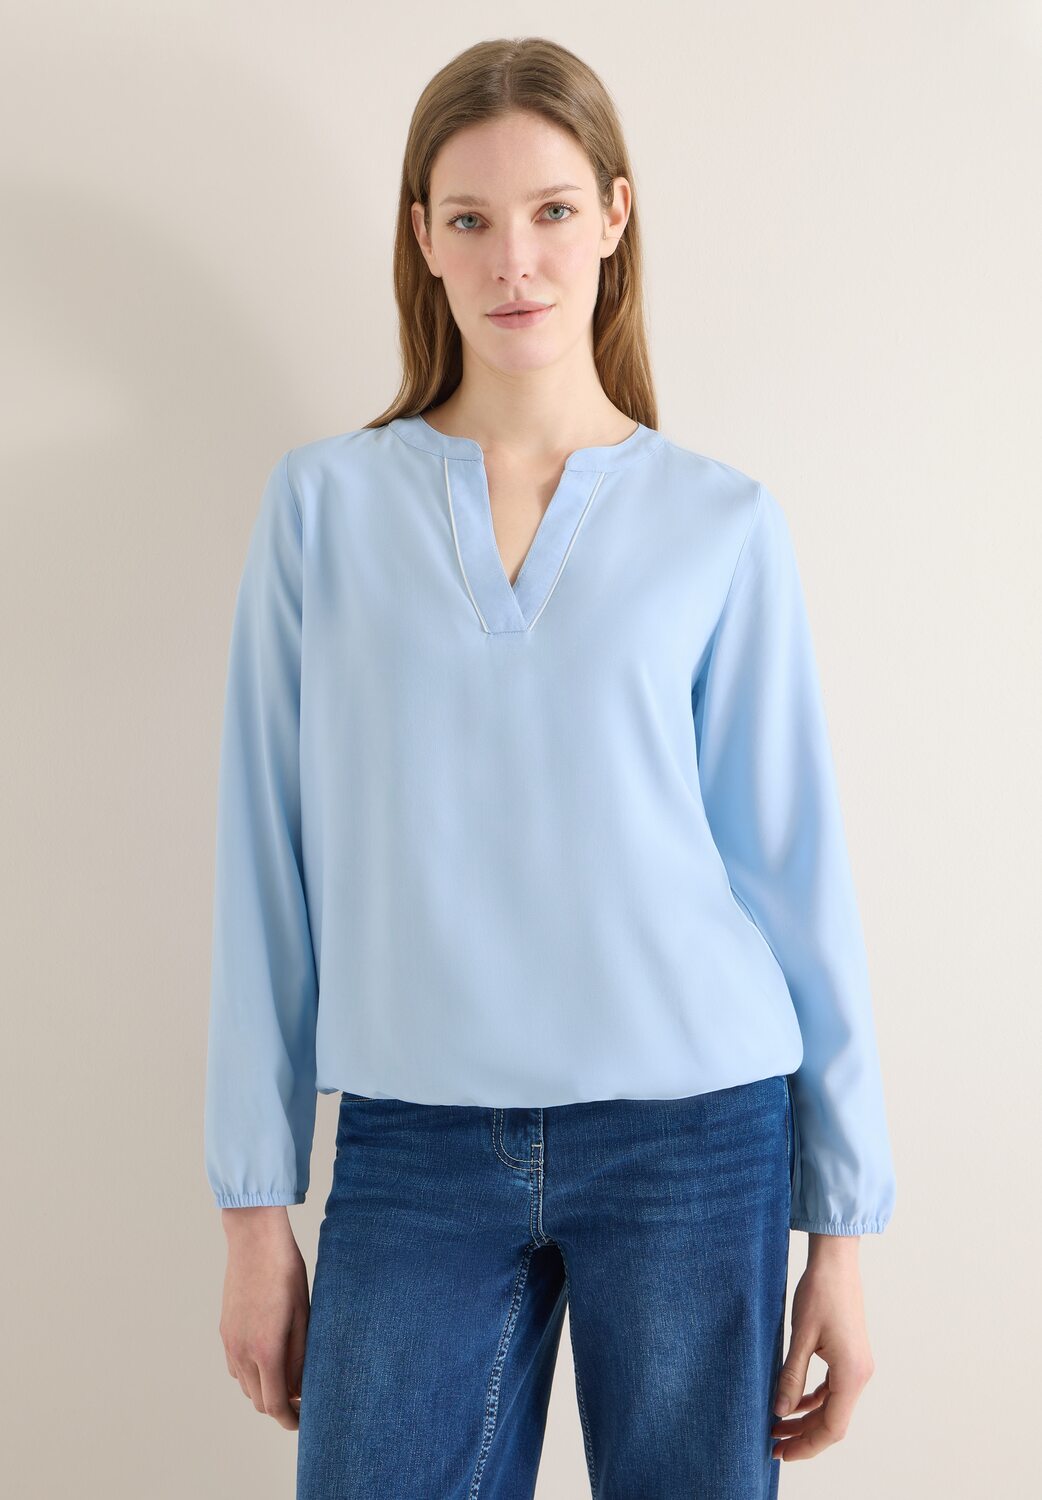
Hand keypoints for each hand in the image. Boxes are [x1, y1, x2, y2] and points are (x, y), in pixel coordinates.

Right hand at [218, 1208, 309, 1430]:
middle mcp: (242, 1352)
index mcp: (266, 1351)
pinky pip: (235, 1366)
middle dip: (279, 1406)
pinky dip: (251, 1372)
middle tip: (301, 1397)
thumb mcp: (304, 1314)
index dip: (290, 1419)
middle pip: (258, 1401)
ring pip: (245, 1385)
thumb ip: (301, 1356)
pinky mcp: (224, 1330)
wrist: (254, 1240)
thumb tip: (301, 1387)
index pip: (275, 1405)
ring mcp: (230, 1342)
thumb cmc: (285, 1272)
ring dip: (264, 1389)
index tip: (303, 1422)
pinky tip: (268, 1356)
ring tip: (288, 1375)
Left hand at [770, 1238, 875, 1461]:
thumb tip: (780, 1411)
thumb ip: (791, 1377)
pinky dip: (814, 1400)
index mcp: (851, 1374)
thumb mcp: (800, 1336)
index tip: (781, 1453)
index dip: (806, 1445)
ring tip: (778, 1425)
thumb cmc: (819, 1292)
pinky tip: (793, 1401)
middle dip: (804, 1436)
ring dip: (807, 1418)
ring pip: (833, 1406)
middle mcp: (859, 1374)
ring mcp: (857, 1366)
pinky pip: (833, 1389)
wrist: (836, 1261)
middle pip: (833, 1421)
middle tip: (773, 1444)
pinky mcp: (850, 1356)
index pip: (832, 1427)